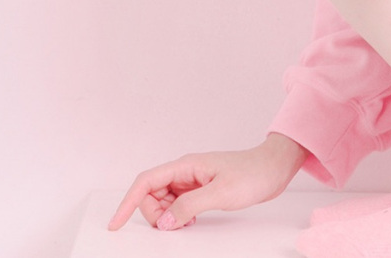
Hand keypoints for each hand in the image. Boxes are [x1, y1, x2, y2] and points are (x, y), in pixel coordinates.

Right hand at [107, 134, 306, 231]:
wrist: (275, 169)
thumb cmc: (253, 174)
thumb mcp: (221, 193)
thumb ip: (190, 206)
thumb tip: (163, 222)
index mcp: (186, 166)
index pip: (146, 182)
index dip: (128, 202)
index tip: (116, 224)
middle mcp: (186, 172)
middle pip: (151, 194)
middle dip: (153, 214)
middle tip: (176, 225)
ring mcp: (193, 181)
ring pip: (164, 202)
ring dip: (167, 217)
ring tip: (187, 223)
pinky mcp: (201, 190)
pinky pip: (178, 206)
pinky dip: (177, 217)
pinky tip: (190, 222)